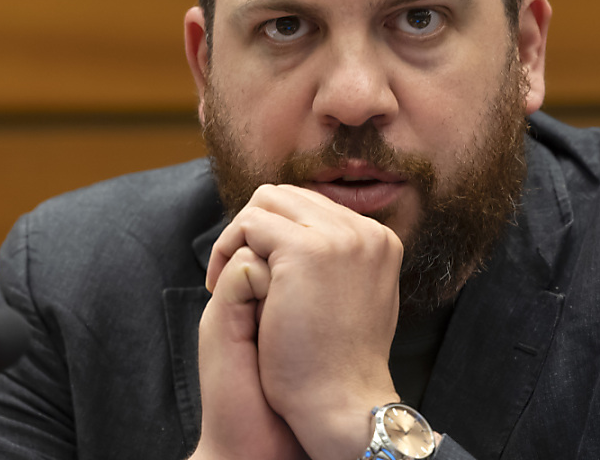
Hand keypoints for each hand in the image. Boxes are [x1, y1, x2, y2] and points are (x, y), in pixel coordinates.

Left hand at [207, 184, 404, 459]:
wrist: (339, 403)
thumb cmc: (338, 364)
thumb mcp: (355, 299)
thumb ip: (343, 262)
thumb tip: (315, 236)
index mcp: (380, 239)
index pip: (313, 206)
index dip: (276, 232)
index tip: (258, 272)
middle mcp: (366, 231)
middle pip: (289, 196)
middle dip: (255, 228)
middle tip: (233, 273)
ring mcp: (339, 237)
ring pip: (267, 202)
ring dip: (237, 235)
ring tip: (225, 280)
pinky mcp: (306, 250)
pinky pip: (249, 224)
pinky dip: (226, 248)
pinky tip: (220, 285)